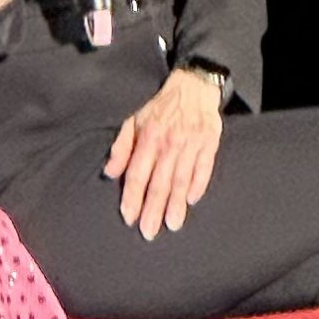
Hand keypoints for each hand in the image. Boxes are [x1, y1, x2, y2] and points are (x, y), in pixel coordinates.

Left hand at [103, 68, 225, 239]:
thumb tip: (109, 173)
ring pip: (182, 179)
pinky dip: (199, 185)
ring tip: (172, 224)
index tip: (129, 217)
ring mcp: (191, 144)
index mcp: (148, 138)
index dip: (133, 197)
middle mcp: (169, 143)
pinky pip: (204, 168)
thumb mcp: (133, 121)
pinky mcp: (209, 143)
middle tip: (149, 232)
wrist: (193, 87)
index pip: (138, 173)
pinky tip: (192, 201)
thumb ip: (121, 147)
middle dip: (153, 209)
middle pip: (160, 182)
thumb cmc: (160, 108)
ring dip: (176, 204)